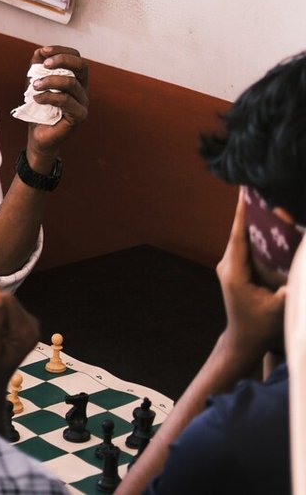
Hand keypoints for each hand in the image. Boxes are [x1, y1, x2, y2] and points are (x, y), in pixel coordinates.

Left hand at [25, 46, 88, 158]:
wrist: (38, 134)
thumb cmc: (39, 108)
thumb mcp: (35, 83)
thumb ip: (37, 67)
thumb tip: (40, 51)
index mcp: (76, 78)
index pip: (77, 57)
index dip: (61, 51)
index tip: (44, 51)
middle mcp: (83, 89)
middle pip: (82, 66)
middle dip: (62, 60)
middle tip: (44, 65)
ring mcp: (83, 103)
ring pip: (71, 82)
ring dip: (49, 81)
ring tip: (34, 86)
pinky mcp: (79, 116)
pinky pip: (65, 100)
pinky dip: (48, 96)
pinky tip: (37, 99)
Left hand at [216, 192, 285, 366]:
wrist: (243, 339)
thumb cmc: (260, 326)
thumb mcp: (278, 309)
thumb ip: (290, 291)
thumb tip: (303, 274)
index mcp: (234, 272)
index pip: (239, 238)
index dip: (242, 215)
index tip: (244, 194)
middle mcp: (228, 265)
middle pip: (239, 233)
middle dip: (249, 211)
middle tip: (257, 188)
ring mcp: (230, 266)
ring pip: (241, 238)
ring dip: (251, 220)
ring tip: (260, 198)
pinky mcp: (236, 268)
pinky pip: (244, 245)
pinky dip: (254, 233)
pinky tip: (263, 221)